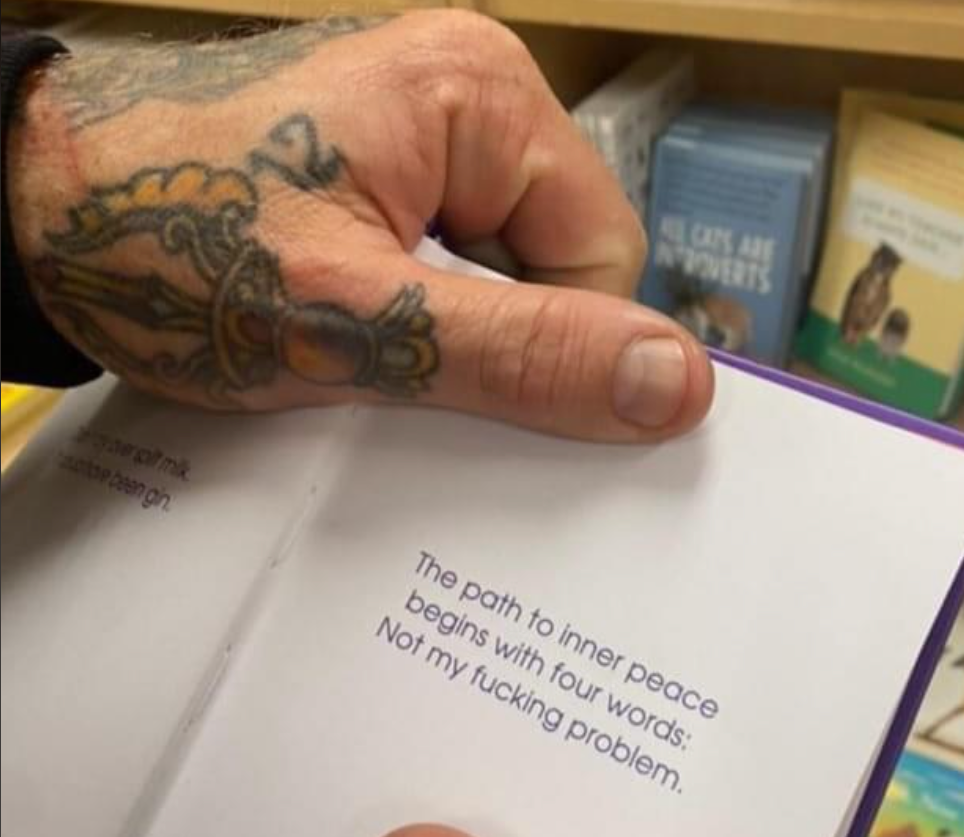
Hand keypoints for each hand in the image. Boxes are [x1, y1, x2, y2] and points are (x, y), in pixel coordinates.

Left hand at [7, 14, 712, 438]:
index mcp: (483, 93)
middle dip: (502, 344)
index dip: (560, 349)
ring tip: (366, 358)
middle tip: (403, 381)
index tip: (473, 397)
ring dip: (455, 341)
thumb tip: (679, 386)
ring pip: (506, 274)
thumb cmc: (168, 248)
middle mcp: (466, 93)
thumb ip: (523, 355)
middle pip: (562, 263)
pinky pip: (449, 267)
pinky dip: (419, 324)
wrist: (25, 213)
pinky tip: (356, 342)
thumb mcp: (359, 323)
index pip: (606, 255)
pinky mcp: (380, 170)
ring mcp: (419, 130)